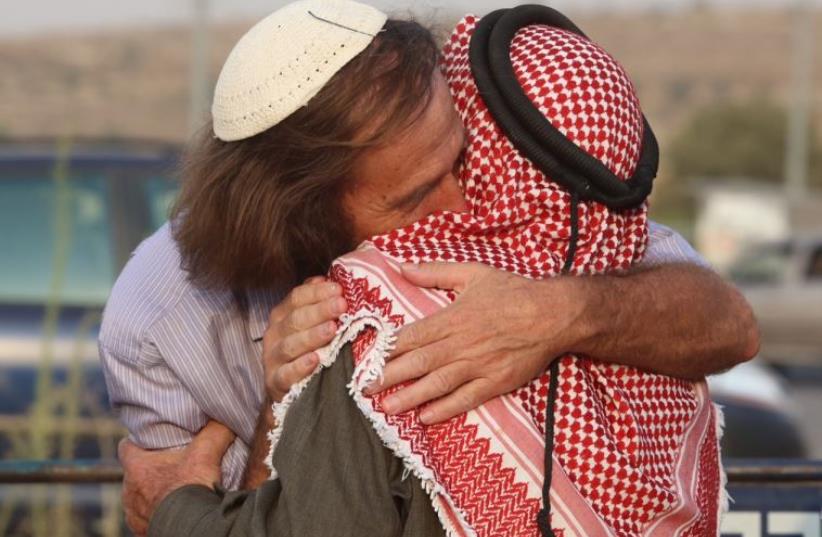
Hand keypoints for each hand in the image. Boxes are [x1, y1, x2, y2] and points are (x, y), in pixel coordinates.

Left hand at [118, 421, 235, 535]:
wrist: (193, 528)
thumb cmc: (193, 490)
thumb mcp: (207, 453)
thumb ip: (214, 431)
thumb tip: (223, 417)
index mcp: (137, 468)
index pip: (126, 447)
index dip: (139, 441)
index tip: (152, 440)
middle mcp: (129, 493)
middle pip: (135, 474)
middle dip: (151, 470)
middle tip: (173, 465)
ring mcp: (134, 515)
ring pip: (140, 498)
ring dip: (153, 494)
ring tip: (175, 491)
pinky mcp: (143, 532)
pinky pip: (146, 519)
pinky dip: (158, 514)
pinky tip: (175, 511)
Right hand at [263, 276, 346, 400]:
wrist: (288, 391)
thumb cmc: (304, 351)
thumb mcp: (309, 325)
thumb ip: (316, 302)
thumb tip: (329, 280)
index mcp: (282, 316)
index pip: (296, 297)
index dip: (317, 292)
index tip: (339, 289)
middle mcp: (274, 334)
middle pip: (296, 318)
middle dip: (320, 310)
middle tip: (342, 305)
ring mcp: (273, 358)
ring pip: (290, 345)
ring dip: (312, 336)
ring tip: (332, 329)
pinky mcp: (275, 382)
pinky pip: (286, 374)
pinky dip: (300, 367)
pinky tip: (316, 360)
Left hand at [368, 262, 584, 423]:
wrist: (553, 314)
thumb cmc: (512, 291)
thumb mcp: (473, 272)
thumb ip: (435, 272)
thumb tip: (401, 267)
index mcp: (453, 318)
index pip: (412, 336)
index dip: (387, 349)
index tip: (365, 359)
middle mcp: (461, 343)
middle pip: (418, 362)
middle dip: (388, 376)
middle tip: (363, 388)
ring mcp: (478, 365)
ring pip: (437, 384)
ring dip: (410, 397)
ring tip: (386, 408)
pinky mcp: (495, 382)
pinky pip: (466, 399)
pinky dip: (445, 409)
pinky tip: (425, 417)